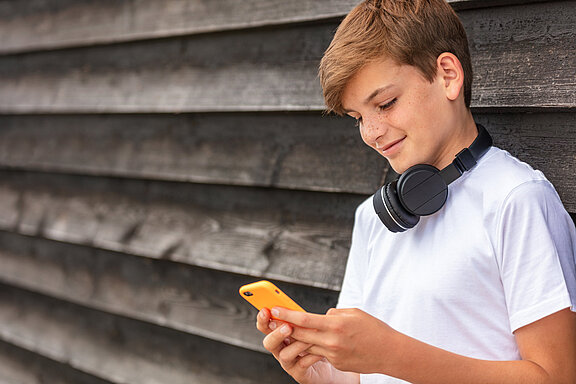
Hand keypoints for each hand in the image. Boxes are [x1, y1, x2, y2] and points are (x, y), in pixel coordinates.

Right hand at [256, 308, 340, 383]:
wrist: (331, 362)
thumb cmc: (318, 342)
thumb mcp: (308, 327)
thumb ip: (301, 319)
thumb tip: (298, 308)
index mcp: (280, 335)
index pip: (265, 326)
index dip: (263, 319)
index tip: (266, 310)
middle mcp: (281, 349)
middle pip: (269, 342)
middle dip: (277, 333)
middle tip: (287, 326)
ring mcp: (289, 362)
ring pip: (284, 355)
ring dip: (297, 345)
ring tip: (310, 339)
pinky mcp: (299, 373)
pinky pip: (302, 365)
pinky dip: (310, 357)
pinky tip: (320, 351)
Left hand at [272, 307, 401, 374]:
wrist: (390, 352)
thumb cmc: (374, 328)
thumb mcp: (354, 313)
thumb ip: (334, 313)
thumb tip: (321, 315)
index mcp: (336, 325)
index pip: (304, 319)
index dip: (286, 314)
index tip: (274, 308)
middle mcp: (332, 341)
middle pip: (301, 333)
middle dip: (285, 326)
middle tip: (272, 319)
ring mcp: (334, 354)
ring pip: (308, 345)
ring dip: (298, 338)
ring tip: (289, 330)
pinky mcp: (337, 363)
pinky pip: (321, 353)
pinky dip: (316, 346)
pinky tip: (315, 341)